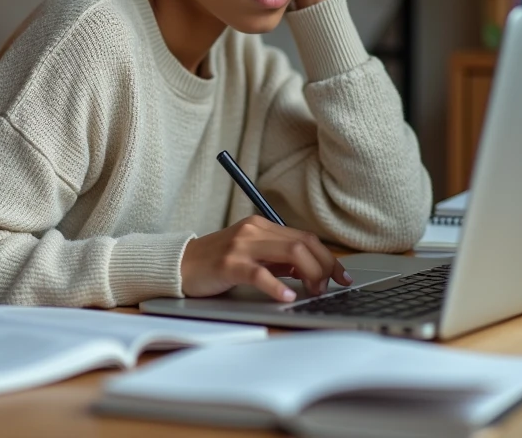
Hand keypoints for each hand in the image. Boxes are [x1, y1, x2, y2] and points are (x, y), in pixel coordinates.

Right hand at [180, 216, 352, 301]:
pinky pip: (259, 273)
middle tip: (327, 288)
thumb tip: (310, 271)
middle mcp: (254, 230)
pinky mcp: (229, 263)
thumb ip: (278, 260)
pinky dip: (277, 286)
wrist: (179, 265)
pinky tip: (287, 296)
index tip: (342, 277)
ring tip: (313, 292)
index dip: (329, 258)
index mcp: (262, 226)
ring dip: (310, 275)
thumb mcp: (252, 256)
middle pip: (303, 244)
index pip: (306, 238)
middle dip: (324, 267)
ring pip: (290, 254)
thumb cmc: (216, 263)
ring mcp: (241, 245)